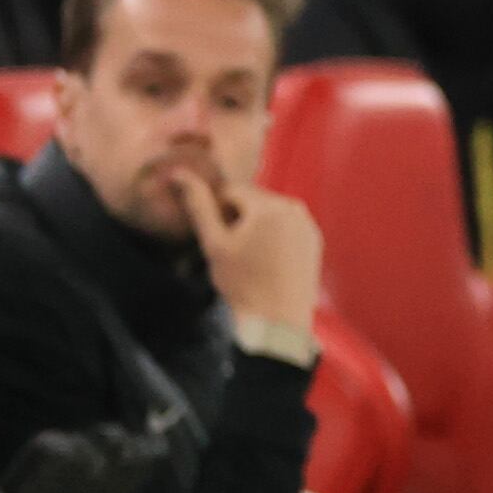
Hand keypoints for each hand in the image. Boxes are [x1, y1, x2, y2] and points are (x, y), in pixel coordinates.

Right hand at [168, 166, 320, 337]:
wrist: (277, 319)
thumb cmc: (242, 282)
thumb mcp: (214, 243)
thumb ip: (198, 205)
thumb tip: (178, 173)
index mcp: (271, 204)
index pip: (230, 190)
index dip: (215, 210)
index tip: (215, 237)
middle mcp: (295, 207)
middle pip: (251, 200)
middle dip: (235, 217)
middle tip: (229, 248)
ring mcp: (308, 224)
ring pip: (268, 213)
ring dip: (253, 226)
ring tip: (246, 256)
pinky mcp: (314, 240)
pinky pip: (285, 227)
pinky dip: (271, 236)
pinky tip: (264, 260)